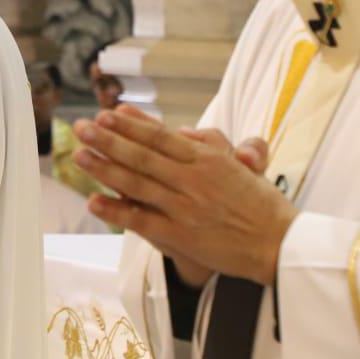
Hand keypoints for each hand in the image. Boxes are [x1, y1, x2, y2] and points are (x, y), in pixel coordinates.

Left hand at [72, 106, 296, 285]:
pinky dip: (117, 210)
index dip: (131, 124)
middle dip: (108, 139)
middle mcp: (192, 179)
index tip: (107, 113)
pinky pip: (142, 221)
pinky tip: (94, 201)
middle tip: (81, 126)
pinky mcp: (181, 236)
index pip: (161, 136)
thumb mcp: (241, 164)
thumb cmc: (261, 203)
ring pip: (137, 183)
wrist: (280, 245)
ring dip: (105, 168)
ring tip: (79, 154)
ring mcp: (184, 208)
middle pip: (142, 155)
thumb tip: (181, 132)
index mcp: (207, 159)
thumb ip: (211, 145)